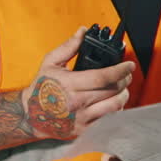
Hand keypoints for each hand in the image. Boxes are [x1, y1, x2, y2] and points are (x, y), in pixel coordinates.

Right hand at [20, 27, 134, 139]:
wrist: (30, 115)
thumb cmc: (41, 88)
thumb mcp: (50, 63)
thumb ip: (68, 47)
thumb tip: (83, 31)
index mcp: (70, 84)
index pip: (103, 77)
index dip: (121, 70)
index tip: (130, 65)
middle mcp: (78, 102)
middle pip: (113, 90)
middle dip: (125, 80)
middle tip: (126, 74)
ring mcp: (82, 118)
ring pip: (115, 106)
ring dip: (123, 95)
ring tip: (122, 88)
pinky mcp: (85, 130)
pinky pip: (109, 120)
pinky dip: (116, 110)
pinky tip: (113, 102)